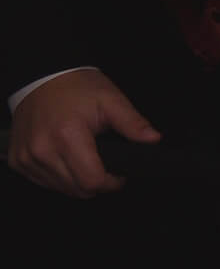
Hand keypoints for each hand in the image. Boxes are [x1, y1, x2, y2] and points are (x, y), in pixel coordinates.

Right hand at [6, 69, 159, 195]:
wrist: (42, 78)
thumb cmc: (77, 88)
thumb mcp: (111, 100)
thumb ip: (133, 123)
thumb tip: (153, 139)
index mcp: (67, 135)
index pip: (92, 181)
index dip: (112, 183)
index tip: (119, 174)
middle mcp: (42, 149)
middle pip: (77, 190)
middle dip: (97, 184)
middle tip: (105, 166)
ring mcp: (26, 157)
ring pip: (60, 189)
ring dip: (77, 182)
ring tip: (86, 159)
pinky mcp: (17, 161)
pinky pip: (43, 182)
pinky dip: (58, 178)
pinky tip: (67, 160)